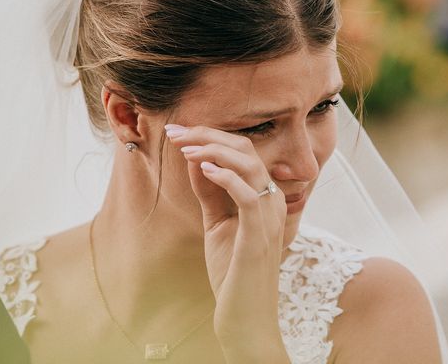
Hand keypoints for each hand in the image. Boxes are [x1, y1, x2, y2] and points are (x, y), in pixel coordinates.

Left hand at [165, 124, 288, 359]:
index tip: (179, 131)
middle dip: (209, 135)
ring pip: (250, 166)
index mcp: (263, 196)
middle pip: (247, 150)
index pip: (243, 151)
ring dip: (215, 150)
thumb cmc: (233, 271)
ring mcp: (268, 218)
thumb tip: (196, 159)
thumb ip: (210, 192)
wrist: (244, 316)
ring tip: (186, 147)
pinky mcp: (259, 237)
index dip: (211, 136)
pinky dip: (227, 178)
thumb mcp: (217, 223)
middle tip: (177, 132)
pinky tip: (205, 169)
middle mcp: (271, 201)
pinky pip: (249, 197)